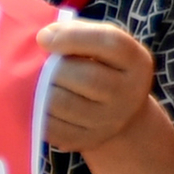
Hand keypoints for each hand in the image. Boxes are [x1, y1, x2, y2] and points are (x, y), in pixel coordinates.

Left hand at [37, 17, 160, 151]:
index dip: (73, 37)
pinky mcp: (88, 140)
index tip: (43, 38)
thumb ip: (78, 33)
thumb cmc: (102, 67)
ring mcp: (110, 122)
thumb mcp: (102, 44)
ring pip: (65, 104)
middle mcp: (130, 94)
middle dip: (54, 68)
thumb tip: (44, 38)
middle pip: (88, 77)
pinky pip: (53, 127)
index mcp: (136, 62)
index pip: (110, 43)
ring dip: (42, 90)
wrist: (119, 112)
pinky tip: (37, 102)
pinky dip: (38, 112)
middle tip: (40, 66)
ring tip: (36, 83)